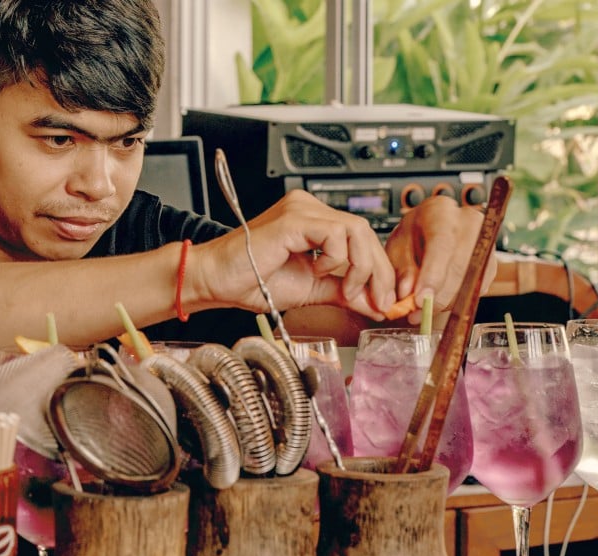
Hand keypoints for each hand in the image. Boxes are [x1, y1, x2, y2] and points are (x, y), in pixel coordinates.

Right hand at [196, 190, 395, 320]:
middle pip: (366, 232)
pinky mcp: (294, 220)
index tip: (382, 300)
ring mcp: (302, 210)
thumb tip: (375, 304)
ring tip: (345, 290)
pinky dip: (337, 259)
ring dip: (360, 267)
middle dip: (379, 272)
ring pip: (357, 230)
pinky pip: (337, 233)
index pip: (362, 239)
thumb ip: (343, 293)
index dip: (379, 271)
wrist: (216, 280)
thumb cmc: (250, 280)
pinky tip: (317, 272)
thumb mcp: (312, 290)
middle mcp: (310, 210)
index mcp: (314, 222)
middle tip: (378, 301)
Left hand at [384, 195, 495, 324]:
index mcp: (441, 213)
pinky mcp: (491, 262)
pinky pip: (478, 288)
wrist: (431, 230)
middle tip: (416, 314)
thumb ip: (402, 271)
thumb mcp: (397, 248)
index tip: (419, 300)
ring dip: (447, 302)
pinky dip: (457, 301)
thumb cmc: (412, 236)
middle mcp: (470, 223)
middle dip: (438, 296)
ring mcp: (485, 242)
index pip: (442, 245)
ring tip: (423, 311)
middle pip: (461, 266)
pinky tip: (439, 302)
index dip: (432, 276)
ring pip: (471, 280)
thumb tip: (408, 295)